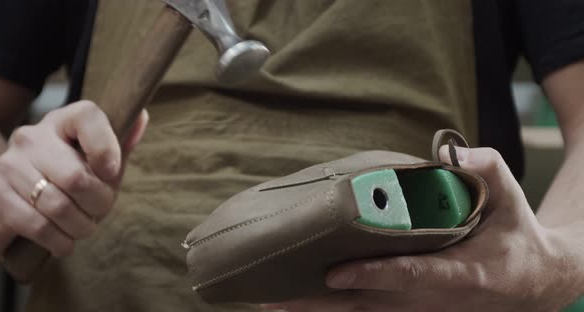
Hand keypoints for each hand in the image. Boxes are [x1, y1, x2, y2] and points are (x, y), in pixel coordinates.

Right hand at [0, 100, 147, 259]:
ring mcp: (8, 166)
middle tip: (99, 211)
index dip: (107, 149)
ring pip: (57, 206)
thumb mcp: (98, 161)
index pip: (88, 116)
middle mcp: (31, 138)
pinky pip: (37, 226)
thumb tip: (141, 117)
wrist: (20, 201)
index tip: (111, 173)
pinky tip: (63, 241)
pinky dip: (58, 241)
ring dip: (80, 227)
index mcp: (62, 122)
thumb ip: (120, 143)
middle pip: (76, 177)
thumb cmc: (71, 179)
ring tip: (83, 227)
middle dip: (98, 204)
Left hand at [263, 147, 580, 311]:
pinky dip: (331, 308)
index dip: (373, 274)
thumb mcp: (511, 198)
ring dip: (317, 309)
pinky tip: (298, 302)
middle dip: (323, 302)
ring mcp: (418, 309)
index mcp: (461, 274)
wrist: (531, 282)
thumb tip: (450, 153)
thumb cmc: (515, 236)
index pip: (410, 275)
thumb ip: (486, 170)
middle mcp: (432, 299)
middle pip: (370, 304)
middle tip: (276, 295)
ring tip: (271, 301)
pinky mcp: (409, 310)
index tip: (336, 273)